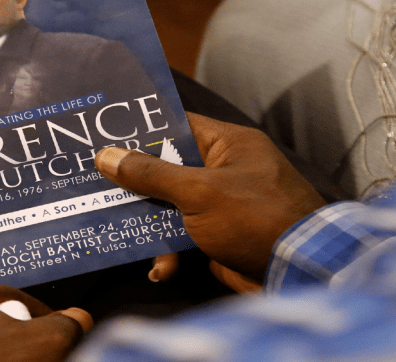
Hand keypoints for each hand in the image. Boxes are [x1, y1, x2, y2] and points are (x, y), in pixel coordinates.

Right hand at [95, 112, 326, 281]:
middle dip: (136, 182)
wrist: (299, 272)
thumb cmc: (254, 218)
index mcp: (229, 145)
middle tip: (96, 185)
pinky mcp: (220, 239)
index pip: (179, 124)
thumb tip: (107, 155)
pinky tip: (162, 269)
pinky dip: (170, 253)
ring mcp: (223, 206)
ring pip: (171, 207)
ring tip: (121, 232)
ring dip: (149, 224)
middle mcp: (227, 171)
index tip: (104, 133)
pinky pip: (183, 238)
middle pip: (169, 169)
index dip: (142, 128)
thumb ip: (152, 174)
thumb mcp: (198, 192)